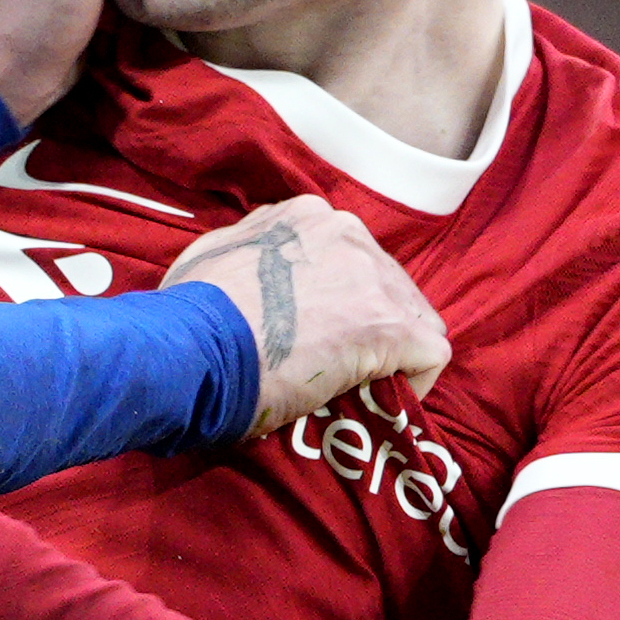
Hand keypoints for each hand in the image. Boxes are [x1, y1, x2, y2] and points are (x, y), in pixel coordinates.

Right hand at [163, 196, 450, 434]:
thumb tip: (258, 271)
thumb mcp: (214, 253)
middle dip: (370, 320)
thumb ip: (252, 251)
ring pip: (415, 316)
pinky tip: (384, 402)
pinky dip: (415, 381)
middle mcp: (347, 235)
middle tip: (340, 360)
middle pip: (386, 282)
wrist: (190, 346)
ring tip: (363, 384)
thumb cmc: (188, 309)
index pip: (348, 254)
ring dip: (394, 350)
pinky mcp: (390, 328)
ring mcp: (373, 281)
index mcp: (307, 217)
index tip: (319, 328)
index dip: (340, 296)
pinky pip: (431, 354)